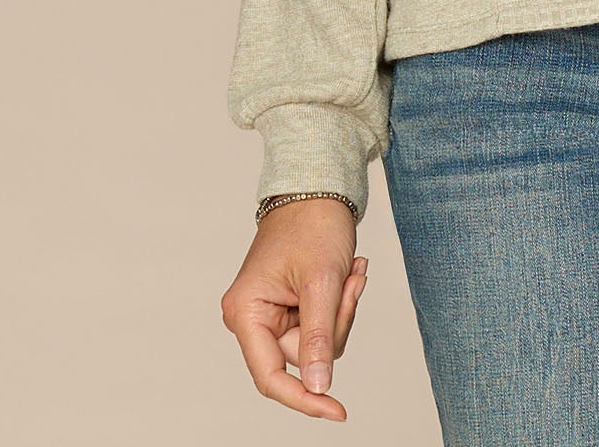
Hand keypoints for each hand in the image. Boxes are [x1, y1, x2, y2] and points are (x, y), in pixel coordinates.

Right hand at [222, 198, 367, 421]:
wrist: (318, 188)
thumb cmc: (313, 224)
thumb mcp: (321, 282)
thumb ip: (319, 337)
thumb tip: (317, 387)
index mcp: (245, 313)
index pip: (271, 376)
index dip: (304, 398)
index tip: (337, 411)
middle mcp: (252, 318)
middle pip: (302, 357)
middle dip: (336, 324)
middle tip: (353, 281)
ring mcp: (271, 313)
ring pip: (317, 343)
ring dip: (343, 309)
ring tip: (351, 270)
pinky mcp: (291, 306)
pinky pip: (322, 325)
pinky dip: (341, 303)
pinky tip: (349, 271)